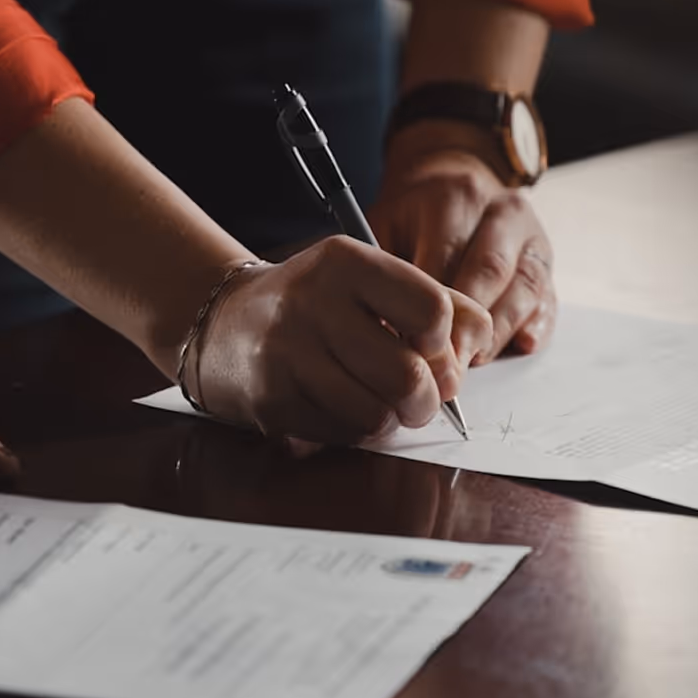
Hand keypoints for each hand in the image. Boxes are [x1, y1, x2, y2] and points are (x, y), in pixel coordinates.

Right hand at [188, 237, 492, 444]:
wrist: (223, 323)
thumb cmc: (316, 305)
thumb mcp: (371, 281)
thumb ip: (437, 303)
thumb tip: (474, 351)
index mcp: (347, 262)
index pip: (433, 311)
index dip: (445, 344)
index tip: (431, 350)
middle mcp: (314, 302)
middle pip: (409, 376)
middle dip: (426, 400)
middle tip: (419, 398)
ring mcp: (288, 353)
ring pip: (377, 415)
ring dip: (389, 419)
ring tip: (378, 402)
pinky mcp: (272, 399)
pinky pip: (342, 434)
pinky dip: (354, 431)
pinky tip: (340, 407)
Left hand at [371, 119, 555, 360]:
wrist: (453, 179)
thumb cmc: (413, 215)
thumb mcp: (386, 224)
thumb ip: (386, 269)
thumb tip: (383, 328)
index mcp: (456, 197)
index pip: (446, 257)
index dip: (431, 308)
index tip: (414, 346)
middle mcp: (501, 211)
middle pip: (489, 273)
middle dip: (467, 325)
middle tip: (446, 366)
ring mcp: (531, 235)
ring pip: (524, 288)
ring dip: (499, 331)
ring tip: (473, 361)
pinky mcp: (546, 260)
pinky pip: (548, 296)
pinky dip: (537, 324)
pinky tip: (521, 345)